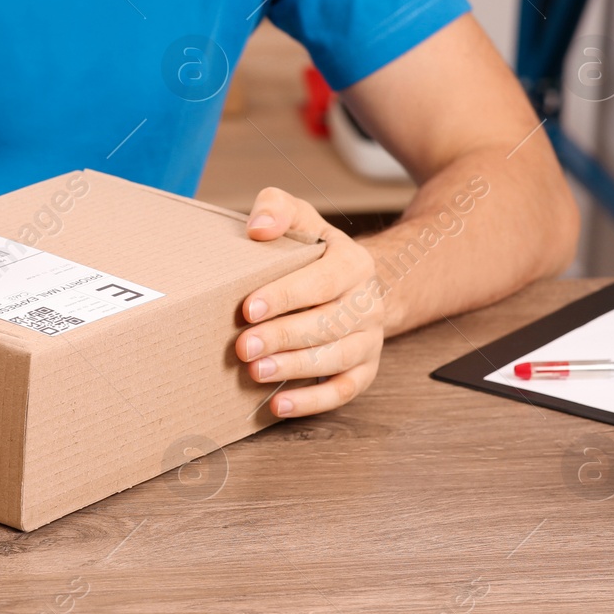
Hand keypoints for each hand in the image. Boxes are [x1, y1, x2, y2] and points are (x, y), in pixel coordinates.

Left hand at [234, 187, 384, 417]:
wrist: (353, 283)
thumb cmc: (314, 253)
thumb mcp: (299, 219)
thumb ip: (277, 208)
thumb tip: (258, 226)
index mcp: (353, 263)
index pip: (322, 281)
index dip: (286, 296)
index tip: (249, 309)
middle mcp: (367, 303)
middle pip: (328, 324)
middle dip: (283, 337)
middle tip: (244, 347)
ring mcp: (370, 339)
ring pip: (337, 359)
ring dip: (295, 368)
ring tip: (257, 373)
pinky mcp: (364, 370)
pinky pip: (344, 390)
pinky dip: (313, 401)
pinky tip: (279, 405)